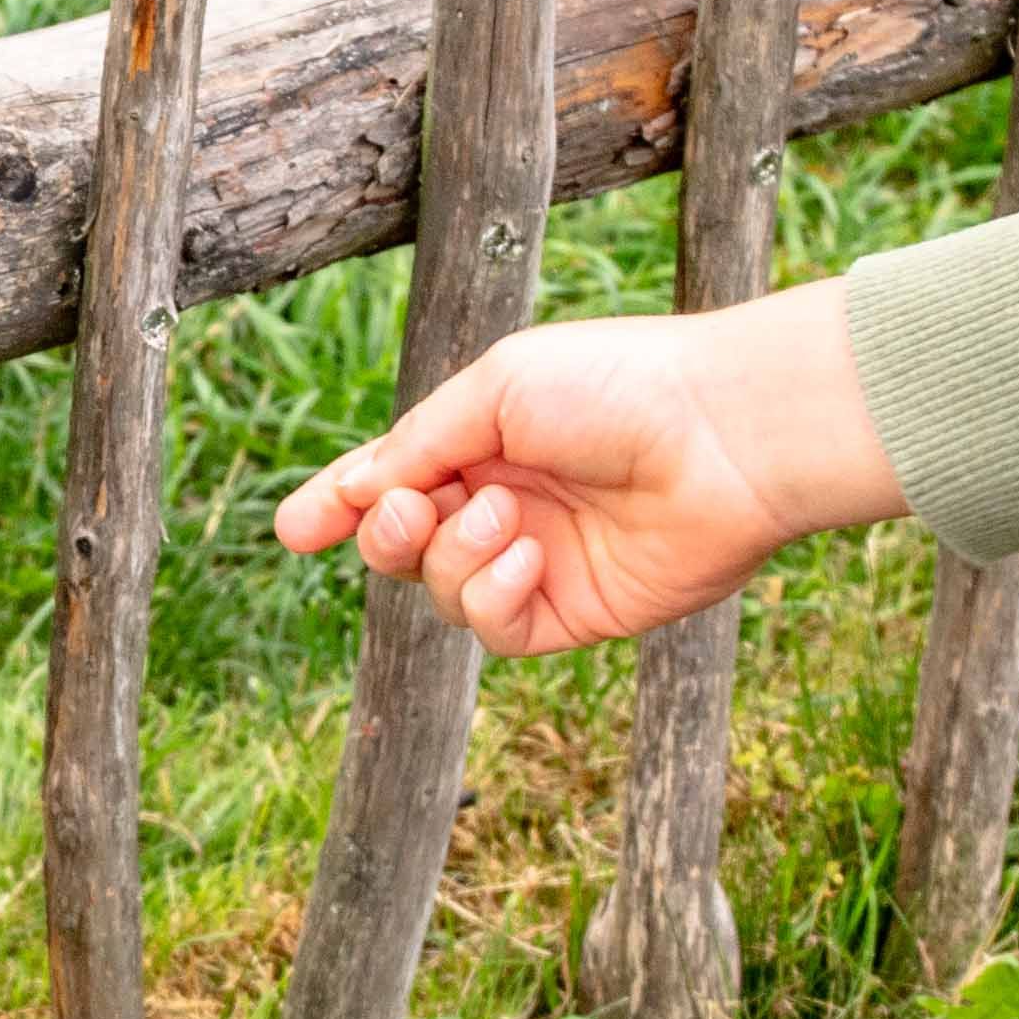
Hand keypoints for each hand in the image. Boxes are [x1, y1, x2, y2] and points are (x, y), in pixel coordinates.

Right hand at [269, 283, 905, 655]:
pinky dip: (492, 597)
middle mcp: (501, 505)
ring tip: (508, 516)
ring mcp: (534, 563)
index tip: (295, 529)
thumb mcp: (496, 391)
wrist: (723, 434)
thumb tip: (352, 491)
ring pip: (440, 592)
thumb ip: (419, 445)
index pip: (389, 484)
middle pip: (400, 547)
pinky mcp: (570, 613)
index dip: (337, 506)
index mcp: (480, 443)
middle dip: (386, 533)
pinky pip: (493, 631)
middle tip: (412, 509)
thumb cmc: (618, 387)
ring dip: (454, 557)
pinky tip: (528, 557)